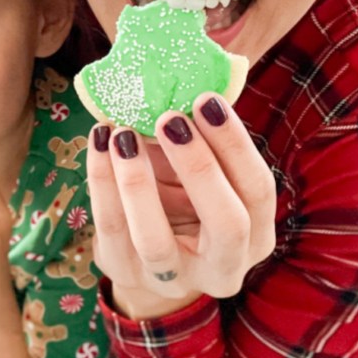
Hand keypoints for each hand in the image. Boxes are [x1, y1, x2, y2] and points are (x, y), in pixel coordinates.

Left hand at [86, 92, 276, 318]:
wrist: (143, 250)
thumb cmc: (183, 196)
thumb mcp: (202, 171)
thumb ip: (202, 137)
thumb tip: (184, 79)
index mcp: (255, 234)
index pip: (258, 191)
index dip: (235, 145)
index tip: (207, 99)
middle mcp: (225, 266)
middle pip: (226, 223)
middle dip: (200, 166)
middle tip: (172, 117)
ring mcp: (174, 278)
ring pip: (156, 239)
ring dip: (138, 182)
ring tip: (122, 133)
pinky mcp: (126, 273)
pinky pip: (111, 230)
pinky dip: (102, 182)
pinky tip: (100, 141)